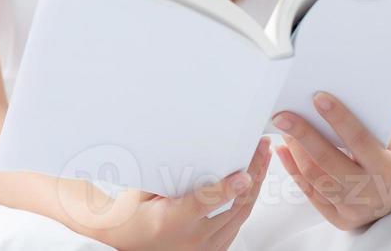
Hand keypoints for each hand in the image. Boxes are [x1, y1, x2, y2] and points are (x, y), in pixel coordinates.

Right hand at [88, 137, 270, 250]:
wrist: (129, 243)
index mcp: (170, 221)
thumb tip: (192, 151)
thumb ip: (167, 175)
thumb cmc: (132, 216)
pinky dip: (247, 201)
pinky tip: (252, 183)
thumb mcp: (141, 190)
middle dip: (253, 175)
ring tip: (261, 159)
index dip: (225, 188)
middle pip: (232, 207)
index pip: (202, 203)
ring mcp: (206, 247)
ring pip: (241, 215)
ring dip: (255, 186)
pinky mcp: (215, 248)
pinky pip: (238, 223)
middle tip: (260, 149)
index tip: (243, 173)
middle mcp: (192, 238)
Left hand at [272, 91, 390, 230]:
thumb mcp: (388, 138)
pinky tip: (284, 149)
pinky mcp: (340, 219)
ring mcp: (355, 210)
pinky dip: (293, 168)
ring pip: (314, 177)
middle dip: (303, 135)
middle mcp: (371, 194)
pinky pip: (310, 192)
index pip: (359, 141)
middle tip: (282, 115)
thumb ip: (361, 124)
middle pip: (328, 161)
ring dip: (295, 150)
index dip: (338, 118)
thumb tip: (321, 98)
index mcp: (388, 169)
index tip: (318, 96)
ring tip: (283, 128)